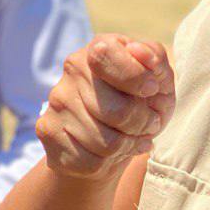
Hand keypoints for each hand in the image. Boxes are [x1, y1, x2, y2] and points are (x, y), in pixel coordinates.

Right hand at [36, 33, 174, 181]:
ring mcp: (57, 101)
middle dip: (143, 123)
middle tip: (150, 123)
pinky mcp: (48, 131)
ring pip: (106, 141)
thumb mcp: (160, 80)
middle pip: (117, 110)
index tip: (152, 89)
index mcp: (99, 47)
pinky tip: (115, 153)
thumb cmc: (140, 102)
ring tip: (134, 137)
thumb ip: (156, 59)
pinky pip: (89, 160)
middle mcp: (72, 70)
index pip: (108, 57)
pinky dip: (110, 162)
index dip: (136, 78)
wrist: (114, 140)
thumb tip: (139, 51)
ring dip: (129, 145)